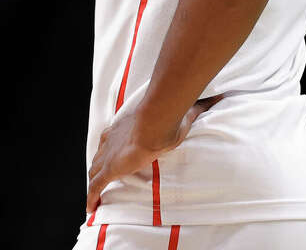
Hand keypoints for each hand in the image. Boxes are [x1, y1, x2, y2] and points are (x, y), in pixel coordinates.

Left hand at [85, 97, 219, 214]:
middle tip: (99, 178)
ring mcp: (109, 155)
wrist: (155, 122)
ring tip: (94, 196)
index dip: (108, 150)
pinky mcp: (110, 169)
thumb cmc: (165, 118)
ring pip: (94, 172)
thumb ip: (194, 107)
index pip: (109, 140)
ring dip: (93, 183)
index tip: (111, 156)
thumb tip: (215, 98)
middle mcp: (110, 141)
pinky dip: (91, 197)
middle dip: (98, 167)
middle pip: (98, 156)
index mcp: (122, 128)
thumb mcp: (180, 113)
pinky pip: (95, 186)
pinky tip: (90, 208)